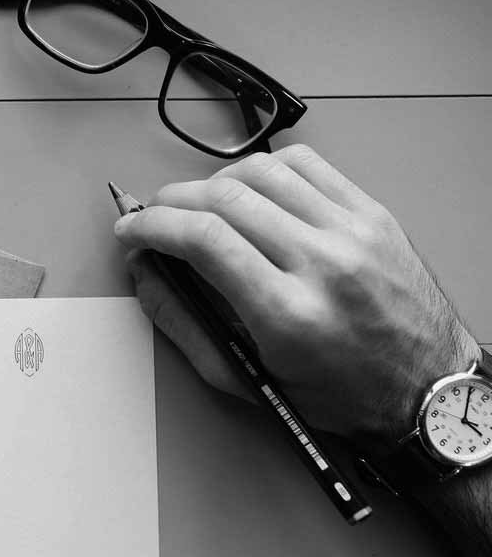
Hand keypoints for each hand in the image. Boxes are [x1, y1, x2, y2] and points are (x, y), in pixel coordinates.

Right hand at [114, 144, 478, 442]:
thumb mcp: (245, 376)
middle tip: (154, 217)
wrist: (425, 388)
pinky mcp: (373, 214)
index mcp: (288, 313)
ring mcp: (353, 231)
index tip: (130, 230)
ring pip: (262, 171)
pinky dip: (265, 168)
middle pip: (225, 197)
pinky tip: (250, 190)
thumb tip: (143, 273)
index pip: (203, 239)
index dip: (151, 226)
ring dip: (213, 181)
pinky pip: (307, 164)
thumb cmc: (337, 393)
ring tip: (199, 205)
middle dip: (171, 201)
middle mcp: (324, 263)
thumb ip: (183, 324)